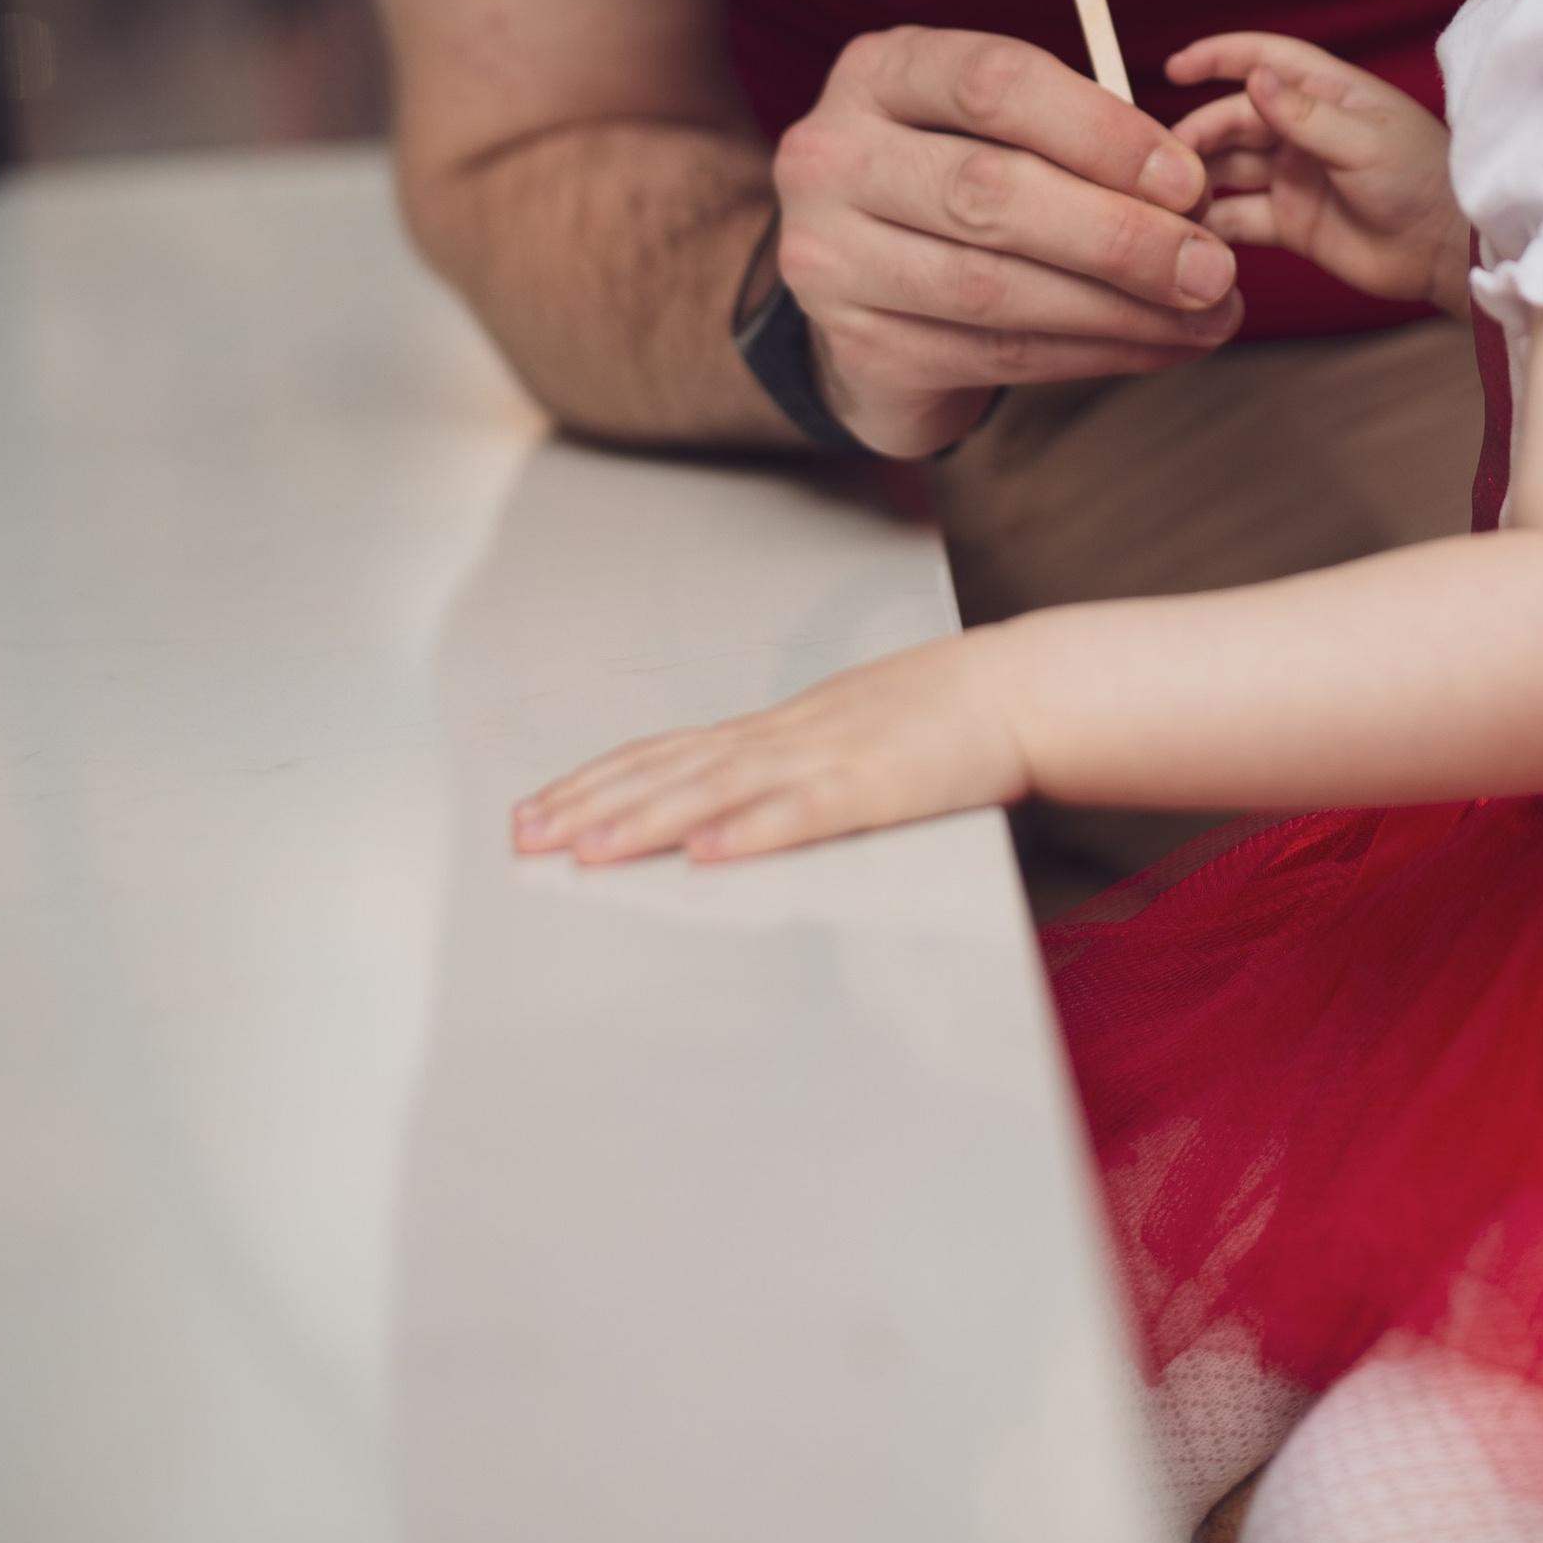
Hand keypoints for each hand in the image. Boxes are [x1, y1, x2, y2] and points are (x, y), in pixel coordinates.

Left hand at [511, 632, 1028, 865]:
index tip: (534, 810)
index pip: (664, 753)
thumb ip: (787, 772)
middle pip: (670, 770)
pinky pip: (805, 813)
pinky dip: (752, 832)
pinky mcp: (877, 786)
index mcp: (776, 731)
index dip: (595, 781)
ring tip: (589, 850)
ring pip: (719, 790)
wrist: (1018, 689)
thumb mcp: (845, 740)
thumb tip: (724, 814)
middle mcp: (785, 738)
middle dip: (591, 804)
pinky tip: (708, 853)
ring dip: (648, 820)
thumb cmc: (939, 720)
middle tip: (523, 835)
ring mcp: (829, 758)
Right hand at [774, 27, 1242, 457]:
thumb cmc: (956, 179)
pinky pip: (996, 355)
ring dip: (1120, 308)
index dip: (1102, 130)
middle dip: (1120, 235)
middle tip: (1213, 265)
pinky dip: (1092, 353)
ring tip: (1206, 315)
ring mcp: (830, 258)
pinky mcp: (861, 347)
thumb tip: (1188, 192)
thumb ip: (1073, 135)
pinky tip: (1157, 345)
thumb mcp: (992, 124)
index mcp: (880, 72)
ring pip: (994, 288)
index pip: (993, 83)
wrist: (866, 285)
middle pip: (989, 192)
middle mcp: (834, 157)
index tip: (1188, 179)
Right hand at [1168, 32, 1466, 315]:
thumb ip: (1305, 114)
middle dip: (1201, 131)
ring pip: (1230, 167)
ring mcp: (1294, 175)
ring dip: (1200, 176)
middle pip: (1236, 118)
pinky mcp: (1290, 221)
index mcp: (1328, 94)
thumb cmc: (1424, 181)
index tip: (1177, 66)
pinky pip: (1240, 217)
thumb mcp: (1365, 142)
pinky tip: (1191, 229)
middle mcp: (1304, 130)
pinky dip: (1214, 222)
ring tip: (1172, 194)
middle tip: (1172, 158)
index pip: (1265, 60)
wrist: (1446, 251)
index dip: (1219, 57)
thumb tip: (1254, 78)